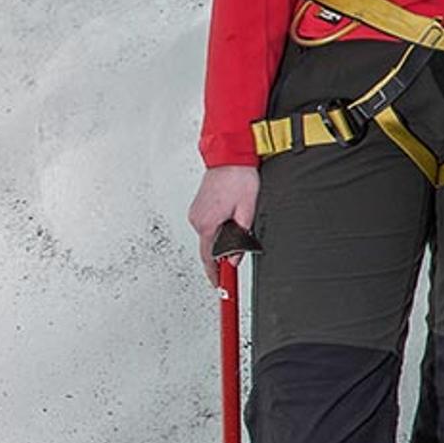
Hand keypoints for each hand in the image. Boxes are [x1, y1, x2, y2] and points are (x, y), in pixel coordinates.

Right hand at [188, 166, 259, 286]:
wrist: (230, 157)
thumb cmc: (239, 178)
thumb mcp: (247, 210)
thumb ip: (240, 237)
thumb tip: (234, 258)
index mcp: (207, 223)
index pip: (208, 257)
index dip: (214, 274)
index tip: (219, 285)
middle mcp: (197, 218)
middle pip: (209, 247)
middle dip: (221, 255)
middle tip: (234, 263)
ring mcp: (196, 212)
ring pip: (209, 236)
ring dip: (221, 239)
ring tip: (237, 228)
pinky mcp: (199, 206)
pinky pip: (207, 225)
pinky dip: (217, 229)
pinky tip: (229, 220)